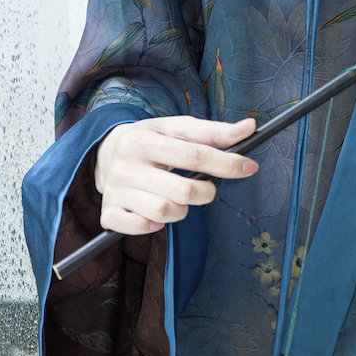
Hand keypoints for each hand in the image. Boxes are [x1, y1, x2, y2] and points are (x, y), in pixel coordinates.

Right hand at [93, 114, 256, 234]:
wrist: (106, 152)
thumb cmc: (151, 140)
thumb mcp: (177, 128)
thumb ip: (214, 131)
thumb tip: (249, 127)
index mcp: (142, 140)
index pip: (194, 155)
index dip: (227, 163)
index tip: (249, 167)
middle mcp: (125, 166)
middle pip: (183, 191)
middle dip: (205, 193)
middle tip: (203, 188)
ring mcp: (115, 192)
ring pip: (165, 213)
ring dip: (181, 211)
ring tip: (176, 198)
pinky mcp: (109, 213)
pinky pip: (140, 228)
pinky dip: (154, 225)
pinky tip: (155, 214)